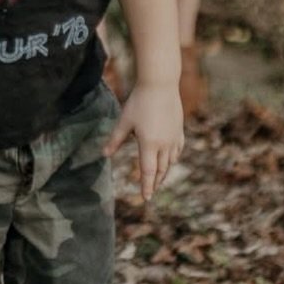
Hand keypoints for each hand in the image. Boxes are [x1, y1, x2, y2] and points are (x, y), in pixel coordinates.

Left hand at [104, 82, 182, 203]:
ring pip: (170, 162)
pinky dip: (172, 159)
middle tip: (150, 192)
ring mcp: (174, 138)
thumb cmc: (139, 102)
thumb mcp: (124, 121)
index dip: (146, 186)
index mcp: (149, 144)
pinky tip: (170, 160)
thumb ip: (115, 140)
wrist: (160, 84)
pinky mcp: (179, 131)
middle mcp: (164, 145)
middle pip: (160, 170)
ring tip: (159, 179)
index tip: (146, 199)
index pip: (148, 172)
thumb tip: (104, 154)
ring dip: (164, 173)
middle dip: (155, 182)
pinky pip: (177, 151)